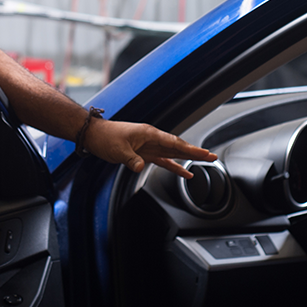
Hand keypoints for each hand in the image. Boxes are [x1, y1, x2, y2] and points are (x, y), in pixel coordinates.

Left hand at [83, 118, 216, 177]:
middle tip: (211, 156)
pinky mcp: (144, 154)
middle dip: (195, 152)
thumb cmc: (106, 137)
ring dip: (188, 158)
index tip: (203, 153)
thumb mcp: (118, 149)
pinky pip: (163, 160)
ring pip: (173, 153)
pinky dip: (174, 166)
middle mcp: (152, 139)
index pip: (174, 143)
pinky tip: (184, 171)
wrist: (95, 136)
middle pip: (178, 146)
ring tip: (204, 161)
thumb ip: (131, 159)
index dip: (190, 149)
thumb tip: (140, 167)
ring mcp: (149, 146)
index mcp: (149, 134)